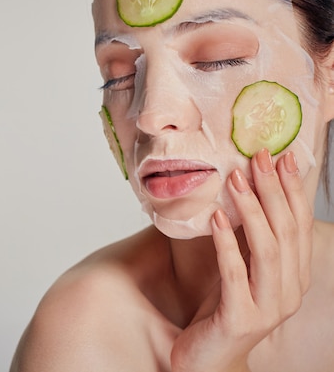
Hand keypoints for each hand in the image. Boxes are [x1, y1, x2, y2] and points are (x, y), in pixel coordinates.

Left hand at [170, 149, 312, 371]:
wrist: (208, 358)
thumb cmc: (222, 307)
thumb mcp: (241, 267)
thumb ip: (250, 238)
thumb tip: (246, 189)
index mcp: (294, 276)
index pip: (300, 226)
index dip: (291, 190)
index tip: (280, 157)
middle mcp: (289, 291)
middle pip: (286, 232)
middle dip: (273, 190)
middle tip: (258, 158)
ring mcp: (268, 307)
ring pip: (267, 249)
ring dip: (251, 210)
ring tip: (235, 180)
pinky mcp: (240, 318)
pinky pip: (234, 274)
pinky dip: (227, 243)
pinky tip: (216, 218)